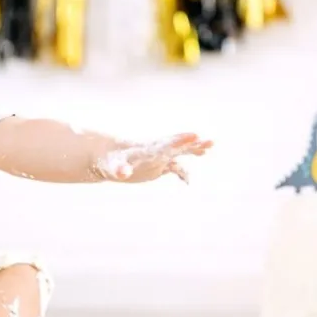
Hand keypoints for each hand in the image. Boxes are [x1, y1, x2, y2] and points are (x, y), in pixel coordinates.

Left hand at [93, 133, 212, 182]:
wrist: (106, 157)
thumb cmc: (109, 161)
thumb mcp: (114, 167)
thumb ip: (120, 169)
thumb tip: (123, 173)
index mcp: (148, 149)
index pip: (167, 143)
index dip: (181, 140)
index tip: (195, 135)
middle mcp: (156, 151)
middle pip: (178, 146)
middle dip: (193, 144)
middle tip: (210, 141)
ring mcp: (157, 158)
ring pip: (179, 153)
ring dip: (193, 150)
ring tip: (209, 147)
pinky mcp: (156, 166)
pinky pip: (173, 168)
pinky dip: (182, 173)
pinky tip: (187, 181)